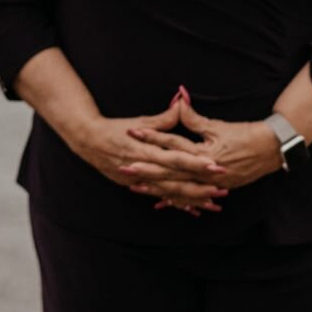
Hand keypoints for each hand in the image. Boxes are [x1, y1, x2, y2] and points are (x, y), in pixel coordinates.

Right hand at [64, 93, 226, 214]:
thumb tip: (181, 103)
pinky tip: (192, 208)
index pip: (176, 159)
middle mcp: (143, 169)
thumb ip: (163, 118)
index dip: (196, 164)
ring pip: (169, 193)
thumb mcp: (139, 122)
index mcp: (145, 151)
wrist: (88, 141)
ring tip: (214, 202)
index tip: (216, 166)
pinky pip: (160, 196)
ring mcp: (138, 180)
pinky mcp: (135, 186)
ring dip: (192, 198)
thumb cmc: (114, 128)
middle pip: (176, 181)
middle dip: (200, 187)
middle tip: (223, 189)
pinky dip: (176, 202)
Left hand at [126, 96, 283, 194]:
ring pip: (179, 188)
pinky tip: (162, 202)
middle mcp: (205, 171)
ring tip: (136, 187)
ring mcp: (210, 183)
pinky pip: (192, 197)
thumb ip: (194, 117)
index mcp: (204, 153)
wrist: (272, 150)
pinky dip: (177, 199)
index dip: (151, 137)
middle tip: (125, 168)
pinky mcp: (216, 188)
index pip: (172, 144)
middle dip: (146, 171)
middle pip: (170, 171)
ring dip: (157, 188)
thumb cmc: (246, 134)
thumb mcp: (217, 126)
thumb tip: (179, 98)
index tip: (133, 132)